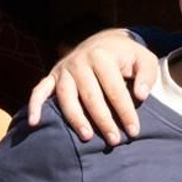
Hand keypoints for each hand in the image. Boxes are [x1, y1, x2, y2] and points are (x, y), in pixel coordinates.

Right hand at [26, 29, 157, 144]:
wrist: (104, 41)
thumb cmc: (127, 55)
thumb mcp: (143, 59)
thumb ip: (146, 75)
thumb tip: (141, 95)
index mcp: (102, 56)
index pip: (115, 90)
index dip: (125, 112)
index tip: (134, 131)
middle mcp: (79, 61)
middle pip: (90, 96)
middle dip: (103, 120)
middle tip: (114, 140)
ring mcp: (63, 69)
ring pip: (66, 97)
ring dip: (75, 118)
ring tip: (86, 137)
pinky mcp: (52, 75)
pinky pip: (39, 91)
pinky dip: (34, 106)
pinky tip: (35, 122)